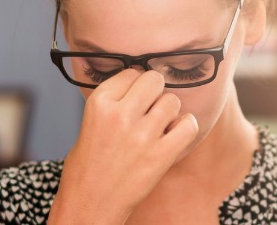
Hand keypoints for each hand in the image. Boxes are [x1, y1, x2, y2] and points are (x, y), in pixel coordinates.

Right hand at [49, 69, 199, 223]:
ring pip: (172, 101)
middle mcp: (120, 114)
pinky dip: (186, 127)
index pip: (131, 72)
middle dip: (155, 92)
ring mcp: (142, 135)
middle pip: (154, 80)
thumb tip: (138, 85)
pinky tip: (174, 135)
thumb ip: (113, 102)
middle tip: (150, 109)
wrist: (90, 205)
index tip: (135, 98)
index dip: (136, 85)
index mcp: (99, 103)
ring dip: (169, 112)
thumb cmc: (87, 167)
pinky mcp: (160, 155)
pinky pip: (189, 125)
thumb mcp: (89, 123)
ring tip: (159, 127)